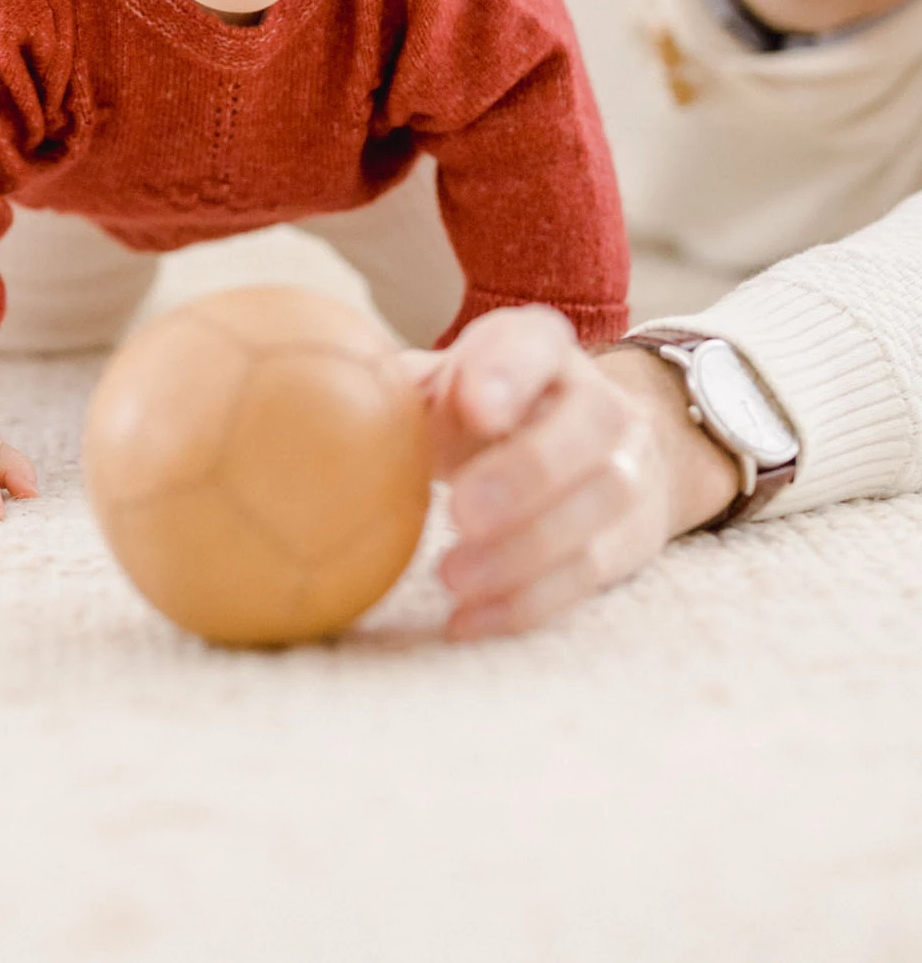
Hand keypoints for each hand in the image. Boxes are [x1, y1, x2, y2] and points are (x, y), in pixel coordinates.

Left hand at [411, 307, 739, 640]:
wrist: (588, 451)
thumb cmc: (484, 415)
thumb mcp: (444, 385)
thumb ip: (399, 390)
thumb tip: (332, 406)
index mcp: (541, 349)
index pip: (537, 343)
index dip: (509, 372)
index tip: (473, 407)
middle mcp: (599, 403)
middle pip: (589, 427)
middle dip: (527, 472)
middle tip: (460, 513)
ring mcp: (627, 470)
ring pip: (601, 505)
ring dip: (524, 550)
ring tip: (451, 577)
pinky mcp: (630, 538)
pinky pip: (591, 574)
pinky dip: (528, 602)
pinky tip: (467, 619)